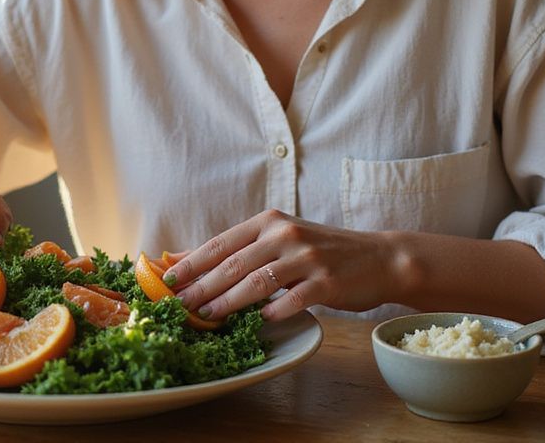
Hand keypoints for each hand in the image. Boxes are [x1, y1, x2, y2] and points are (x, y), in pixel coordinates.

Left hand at [164, 209, 396, 320]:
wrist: (379, 258)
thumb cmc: (321, 251)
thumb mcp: (279, 239)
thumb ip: (237, 248)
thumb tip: (182, 258)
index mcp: (269, 221)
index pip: (221, 243)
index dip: (191, 263)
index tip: (166, 282)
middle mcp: (285, 234)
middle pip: (233, 264)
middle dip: (201, 286)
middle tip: (178, 306)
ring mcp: (307, 257)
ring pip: (257, 282)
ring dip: (228, 302)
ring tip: (207, 317)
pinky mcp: (326, 281)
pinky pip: (291, 300)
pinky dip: (271, 312)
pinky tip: (257, 322)